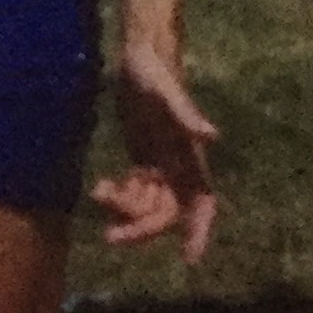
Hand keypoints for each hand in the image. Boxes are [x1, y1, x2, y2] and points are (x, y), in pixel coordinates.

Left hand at [90, 38, 217, 262]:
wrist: (139, 55)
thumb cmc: (154, 70)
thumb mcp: (166, 92)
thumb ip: (186, 114)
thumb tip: (212, 136)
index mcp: (189, 155)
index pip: (202, 202)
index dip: (199, 230)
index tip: (190, 257)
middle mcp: (178, 165)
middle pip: (166, 213)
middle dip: (141, 228)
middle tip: (110, 236)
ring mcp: (160, 164)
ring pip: (147, 205)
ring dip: (124, 210)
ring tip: (100, 191)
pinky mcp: (143, 158)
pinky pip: (134, 192)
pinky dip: (118, 197)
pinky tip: (101, 187)